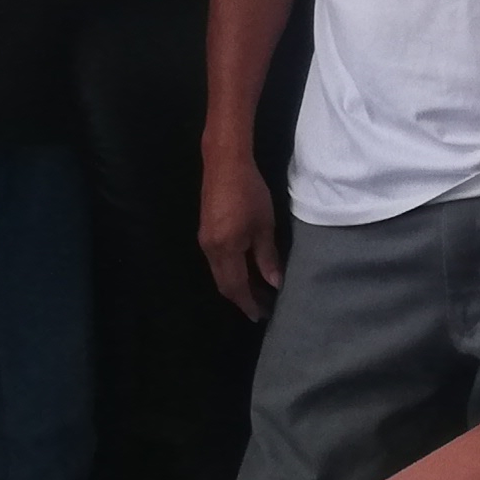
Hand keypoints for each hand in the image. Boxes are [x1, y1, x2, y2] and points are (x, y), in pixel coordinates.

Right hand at [199, 150, 282, 320]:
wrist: (225, 164)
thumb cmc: (249, 193)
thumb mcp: (264, 226)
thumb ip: (267, 257)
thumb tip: (274, 283)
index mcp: (225, 249)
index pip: (236, 287)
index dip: (248, 303)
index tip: (261, 315)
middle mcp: (210, 250)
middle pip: (224, 284)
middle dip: (242, 298)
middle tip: (262, 308)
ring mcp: (205, 241)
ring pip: (220, 273)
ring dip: (237, 285)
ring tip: (258, 291)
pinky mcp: (206, 232)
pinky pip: (218, 262)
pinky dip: (232, 272)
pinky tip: (246, 269)